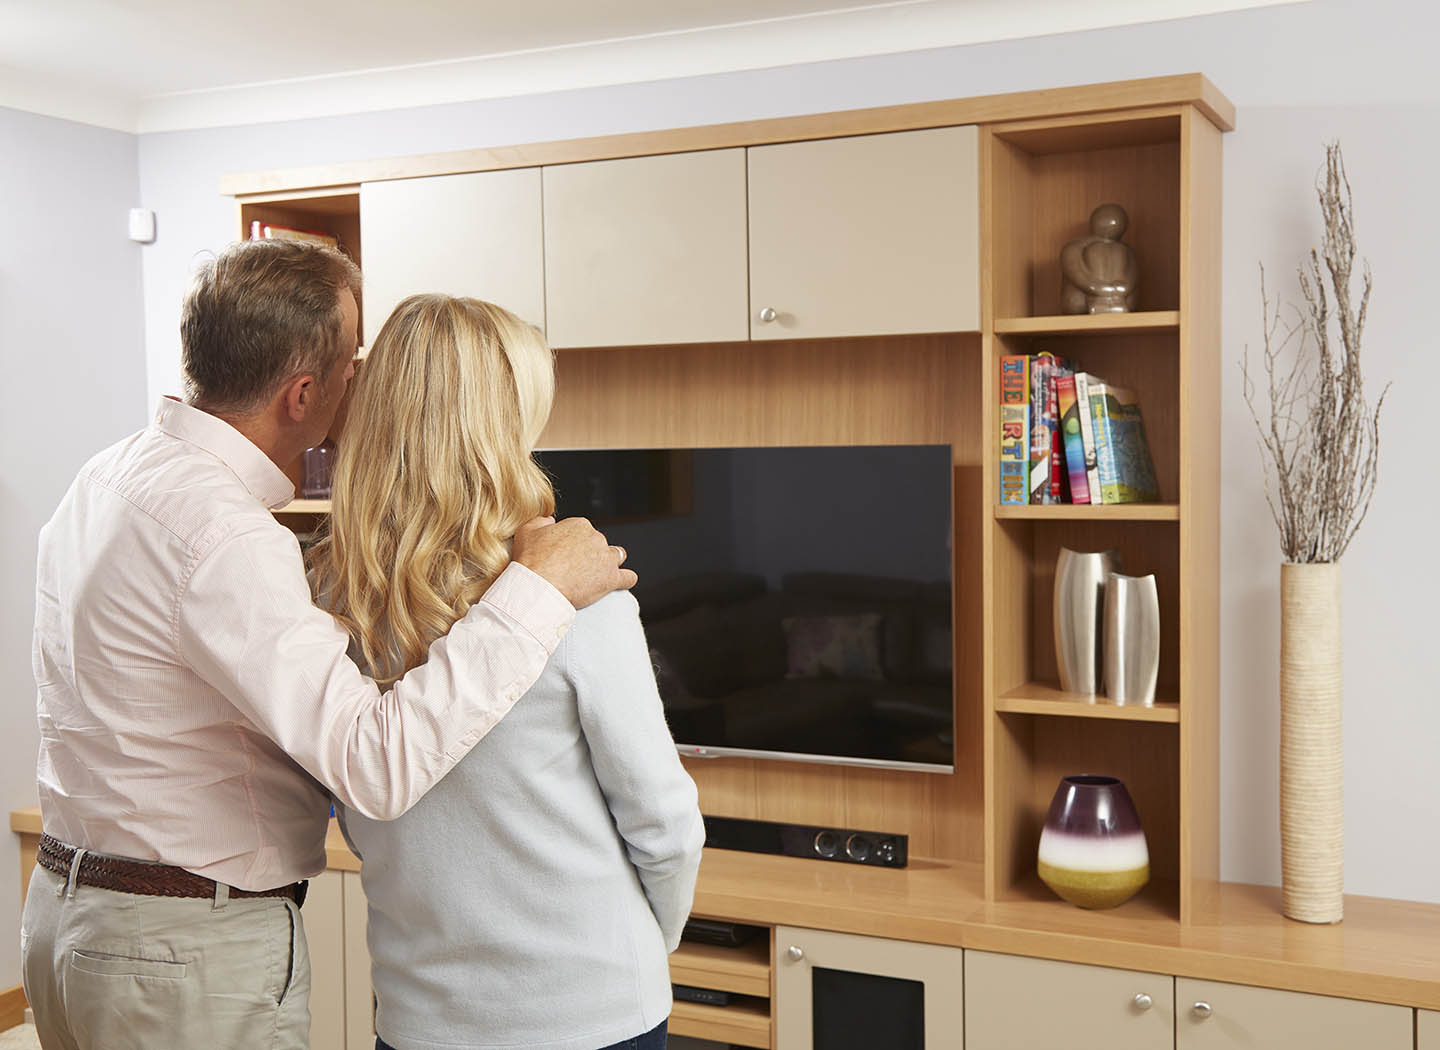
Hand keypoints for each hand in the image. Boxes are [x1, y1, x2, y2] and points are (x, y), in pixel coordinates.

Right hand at [511, 516, 636, 609]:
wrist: (539, 587)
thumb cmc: (531, 560)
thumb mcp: (527, 531)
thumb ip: (541, 521)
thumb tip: (550, 521)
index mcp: (579, 525)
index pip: (582, 531)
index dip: (573, 543)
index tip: (563, 554)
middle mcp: (596, 538)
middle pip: (598, 544)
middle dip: (589, 554)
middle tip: (574, 569)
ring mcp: (606, 558)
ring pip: (617, 556)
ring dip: (609, 563)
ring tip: (597, 574)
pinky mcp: (611, 579)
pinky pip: (628, 577)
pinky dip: (625, 580)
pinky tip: (618, 583)